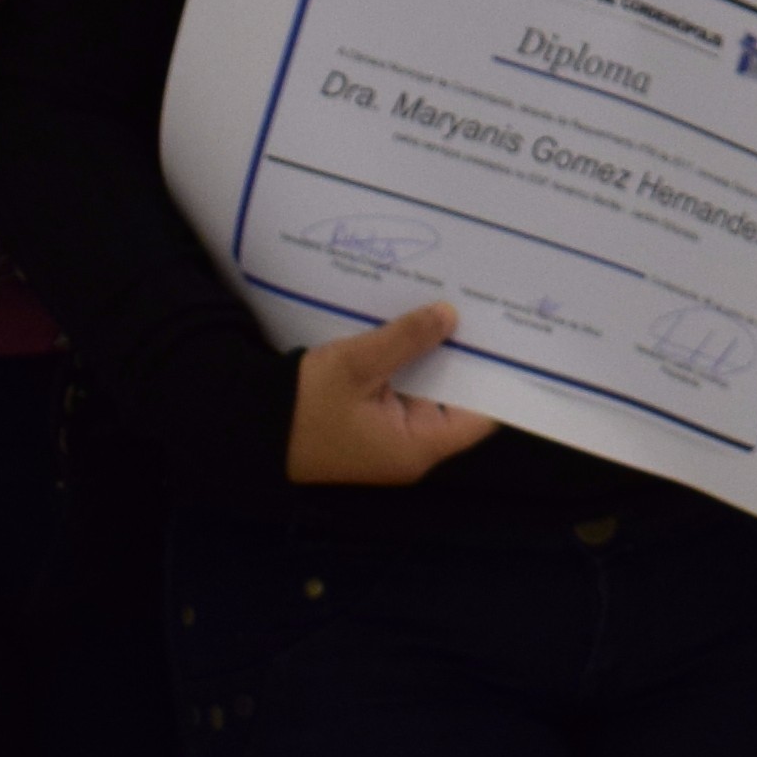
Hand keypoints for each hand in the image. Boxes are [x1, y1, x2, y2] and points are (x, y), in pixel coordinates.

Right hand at [285, 302, 497, 486]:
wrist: (245, 426)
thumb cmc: (302, 405)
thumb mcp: (356, 365)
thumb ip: (406, 339)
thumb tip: (451, 315)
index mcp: (417, 446)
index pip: (480, 417)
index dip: (498, 379)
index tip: (510, 340)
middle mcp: (411, 447)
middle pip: (457, 399)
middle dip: (467, 358)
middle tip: (487, 311)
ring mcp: (391, 436)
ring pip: (429, 390)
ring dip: (436, 356)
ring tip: (461, 309)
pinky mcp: (372, 421)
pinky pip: (404, 389)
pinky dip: (411, 363)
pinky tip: (420, 327)